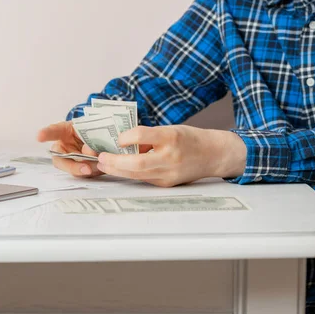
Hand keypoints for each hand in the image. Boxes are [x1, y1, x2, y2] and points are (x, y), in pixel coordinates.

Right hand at [36, 121, 103, 177]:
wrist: (106, 141)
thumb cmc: (96, 131)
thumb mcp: (96, 130)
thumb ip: (92, 139)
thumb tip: (90, 152)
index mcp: (65, 131)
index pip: (54, 131)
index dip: (46, 134)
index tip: (39, 137)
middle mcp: (64, 147)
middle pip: (59, 159)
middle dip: (72, 166)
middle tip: (86, 169)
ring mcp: (70, 159)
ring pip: (71, 169)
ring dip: (85, 170)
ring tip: (99, 165)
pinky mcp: (79, 169)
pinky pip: (82, 174)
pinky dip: (92, 172)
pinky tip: (99, 167)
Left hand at [96, 125, 246, 186]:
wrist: (213, 155)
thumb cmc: (190, 139)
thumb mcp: (171, 129)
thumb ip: (148, 135)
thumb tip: (122, 140)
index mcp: (172, 137)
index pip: (142, 135)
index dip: (126, 137)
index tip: (118, 137)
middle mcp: (170, 157)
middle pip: (136, 163)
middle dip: (114, 162)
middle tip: (101, 157)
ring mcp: (169, 174)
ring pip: (136, 175)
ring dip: (117, 170)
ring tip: (104, 164)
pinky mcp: (166, 184)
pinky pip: (143, 179)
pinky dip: (129, 173)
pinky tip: (120, 168)